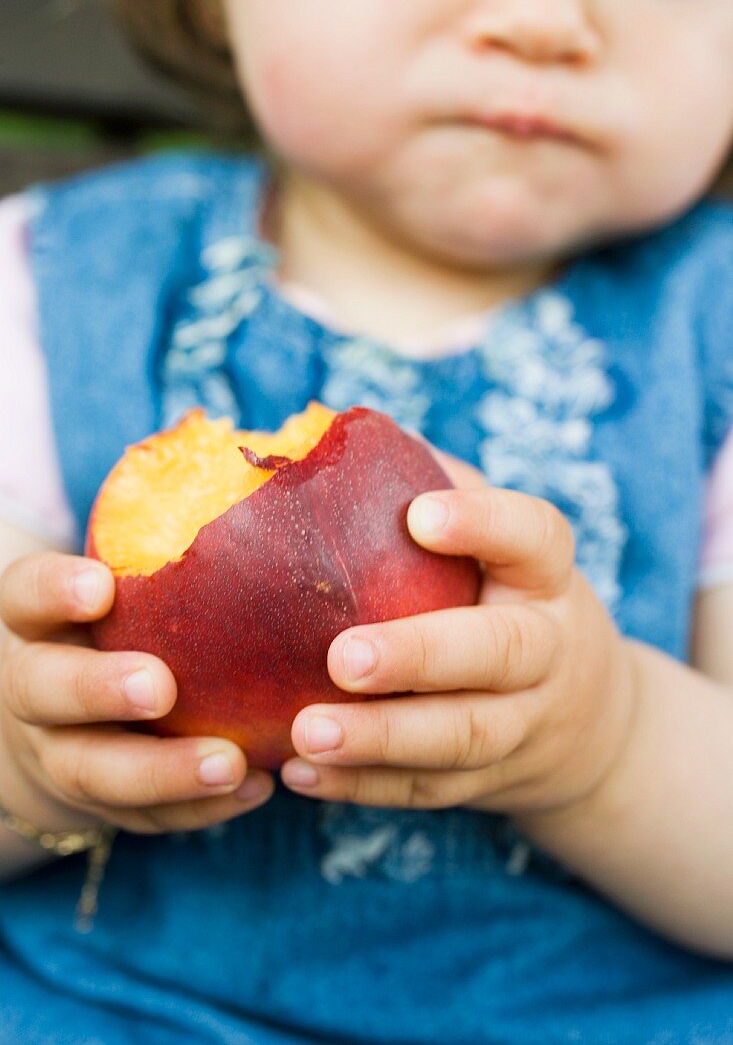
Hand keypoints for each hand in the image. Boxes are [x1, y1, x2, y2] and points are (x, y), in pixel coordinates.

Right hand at [0, 553, 272, 835]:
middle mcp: (33, 687)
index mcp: (33, 619)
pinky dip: (196, 809)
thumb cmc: (115, 618)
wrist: (61, 717)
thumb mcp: (116, 580)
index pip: (23, 596)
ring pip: (92, 770)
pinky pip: (142, 817)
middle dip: (97, 690)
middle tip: (158, 687)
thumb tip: (240, 437)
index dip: (53, 591)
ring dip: (161, 771)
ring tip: (230, 763)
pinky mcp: (99, 804)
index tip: (99, 585)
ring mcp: (58, 752)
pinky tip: (256, 790)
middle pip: (45, 690)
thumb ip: (157, 535)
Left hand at [280, 450, 636, 816]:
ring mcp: (526, 724)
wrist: (586, 718)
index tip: (420, 515)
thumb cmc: (505, 598)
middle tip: (341, 657)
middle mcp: (548, 650)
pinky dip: (365, 786)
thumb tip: (322, 435)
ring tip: (305, 734)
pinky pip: (430, 790)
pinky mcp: (491, 780)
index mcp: (546, 575)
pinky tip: (301, 775)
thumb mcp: (497, 544)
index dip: (485, 524)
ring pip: (464, 737)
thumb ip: (432, 488)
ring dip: (382, 739)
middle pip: (499, 652)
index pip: (535, 537)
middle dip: (421, 656)